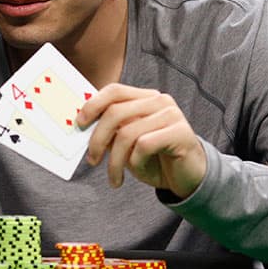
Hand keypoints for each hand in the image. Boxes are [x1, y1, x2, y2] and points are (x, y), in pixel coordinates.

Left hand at [76, 83, 205, 198]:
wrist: (188, 178)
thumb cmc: (155, 159)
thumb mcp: (128, 144)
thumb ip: (111, 131)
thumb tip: (83, 126)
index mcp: (144, 97)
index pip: (114, 91)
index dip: (93, 105)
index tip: (79, 124)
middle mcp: (159, 101)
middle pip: (115, 112)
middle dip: (97, 139)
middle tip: (92, 160)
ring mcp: (171, 114)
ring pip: (127, 133)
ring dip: (115, 161)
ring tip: (114, 178)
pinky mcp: (181, 132)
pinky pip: (145, 145)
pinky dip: (136, 162)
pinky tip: (139, 171)